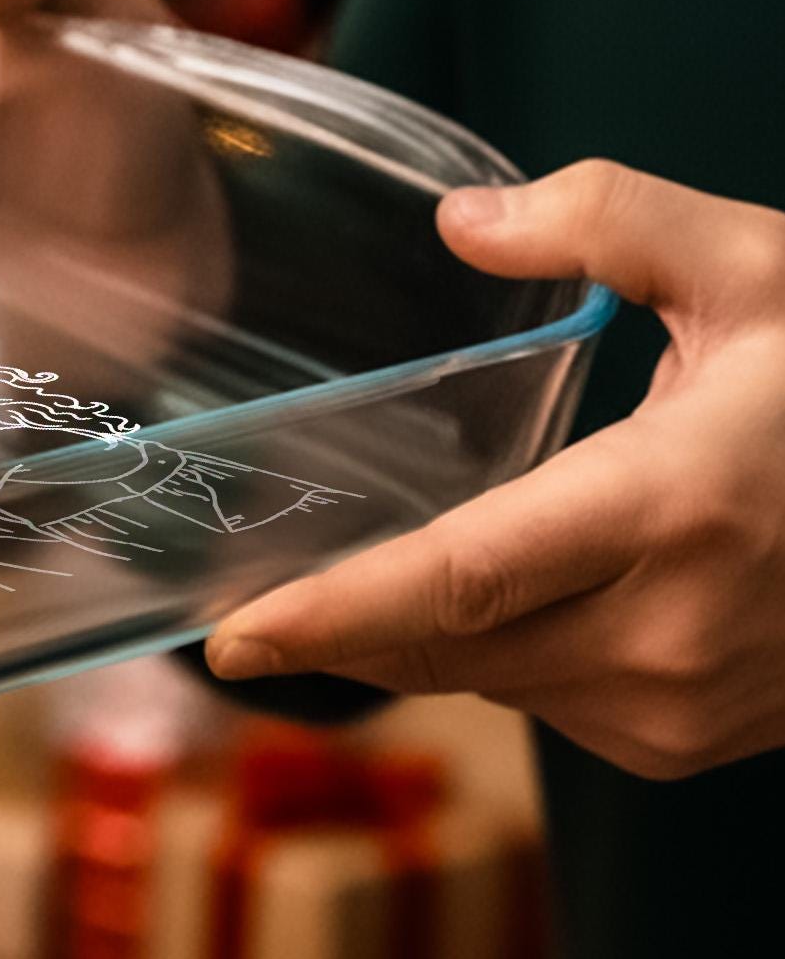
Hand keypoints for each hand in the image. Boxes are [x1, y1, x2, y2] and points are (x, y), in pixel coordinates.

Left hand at [205, 161, 784, 778]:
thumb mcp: (757, 265)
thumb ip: (603, 218)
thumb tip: (461, 219)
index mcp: (671, 509)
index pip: (456, 584)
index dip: (331, 616)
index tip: (228, 639)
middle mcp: (673, 629)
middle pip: (449, 647)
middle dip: (346, 625)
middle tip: (249, 595)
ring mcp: (693, 704)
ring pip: (497, 681)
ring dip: (431, 636)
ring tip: (369, 579)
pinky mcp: (704, 740)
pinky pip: (559, 703)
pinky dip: (510, 655)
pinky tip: (505, 598)